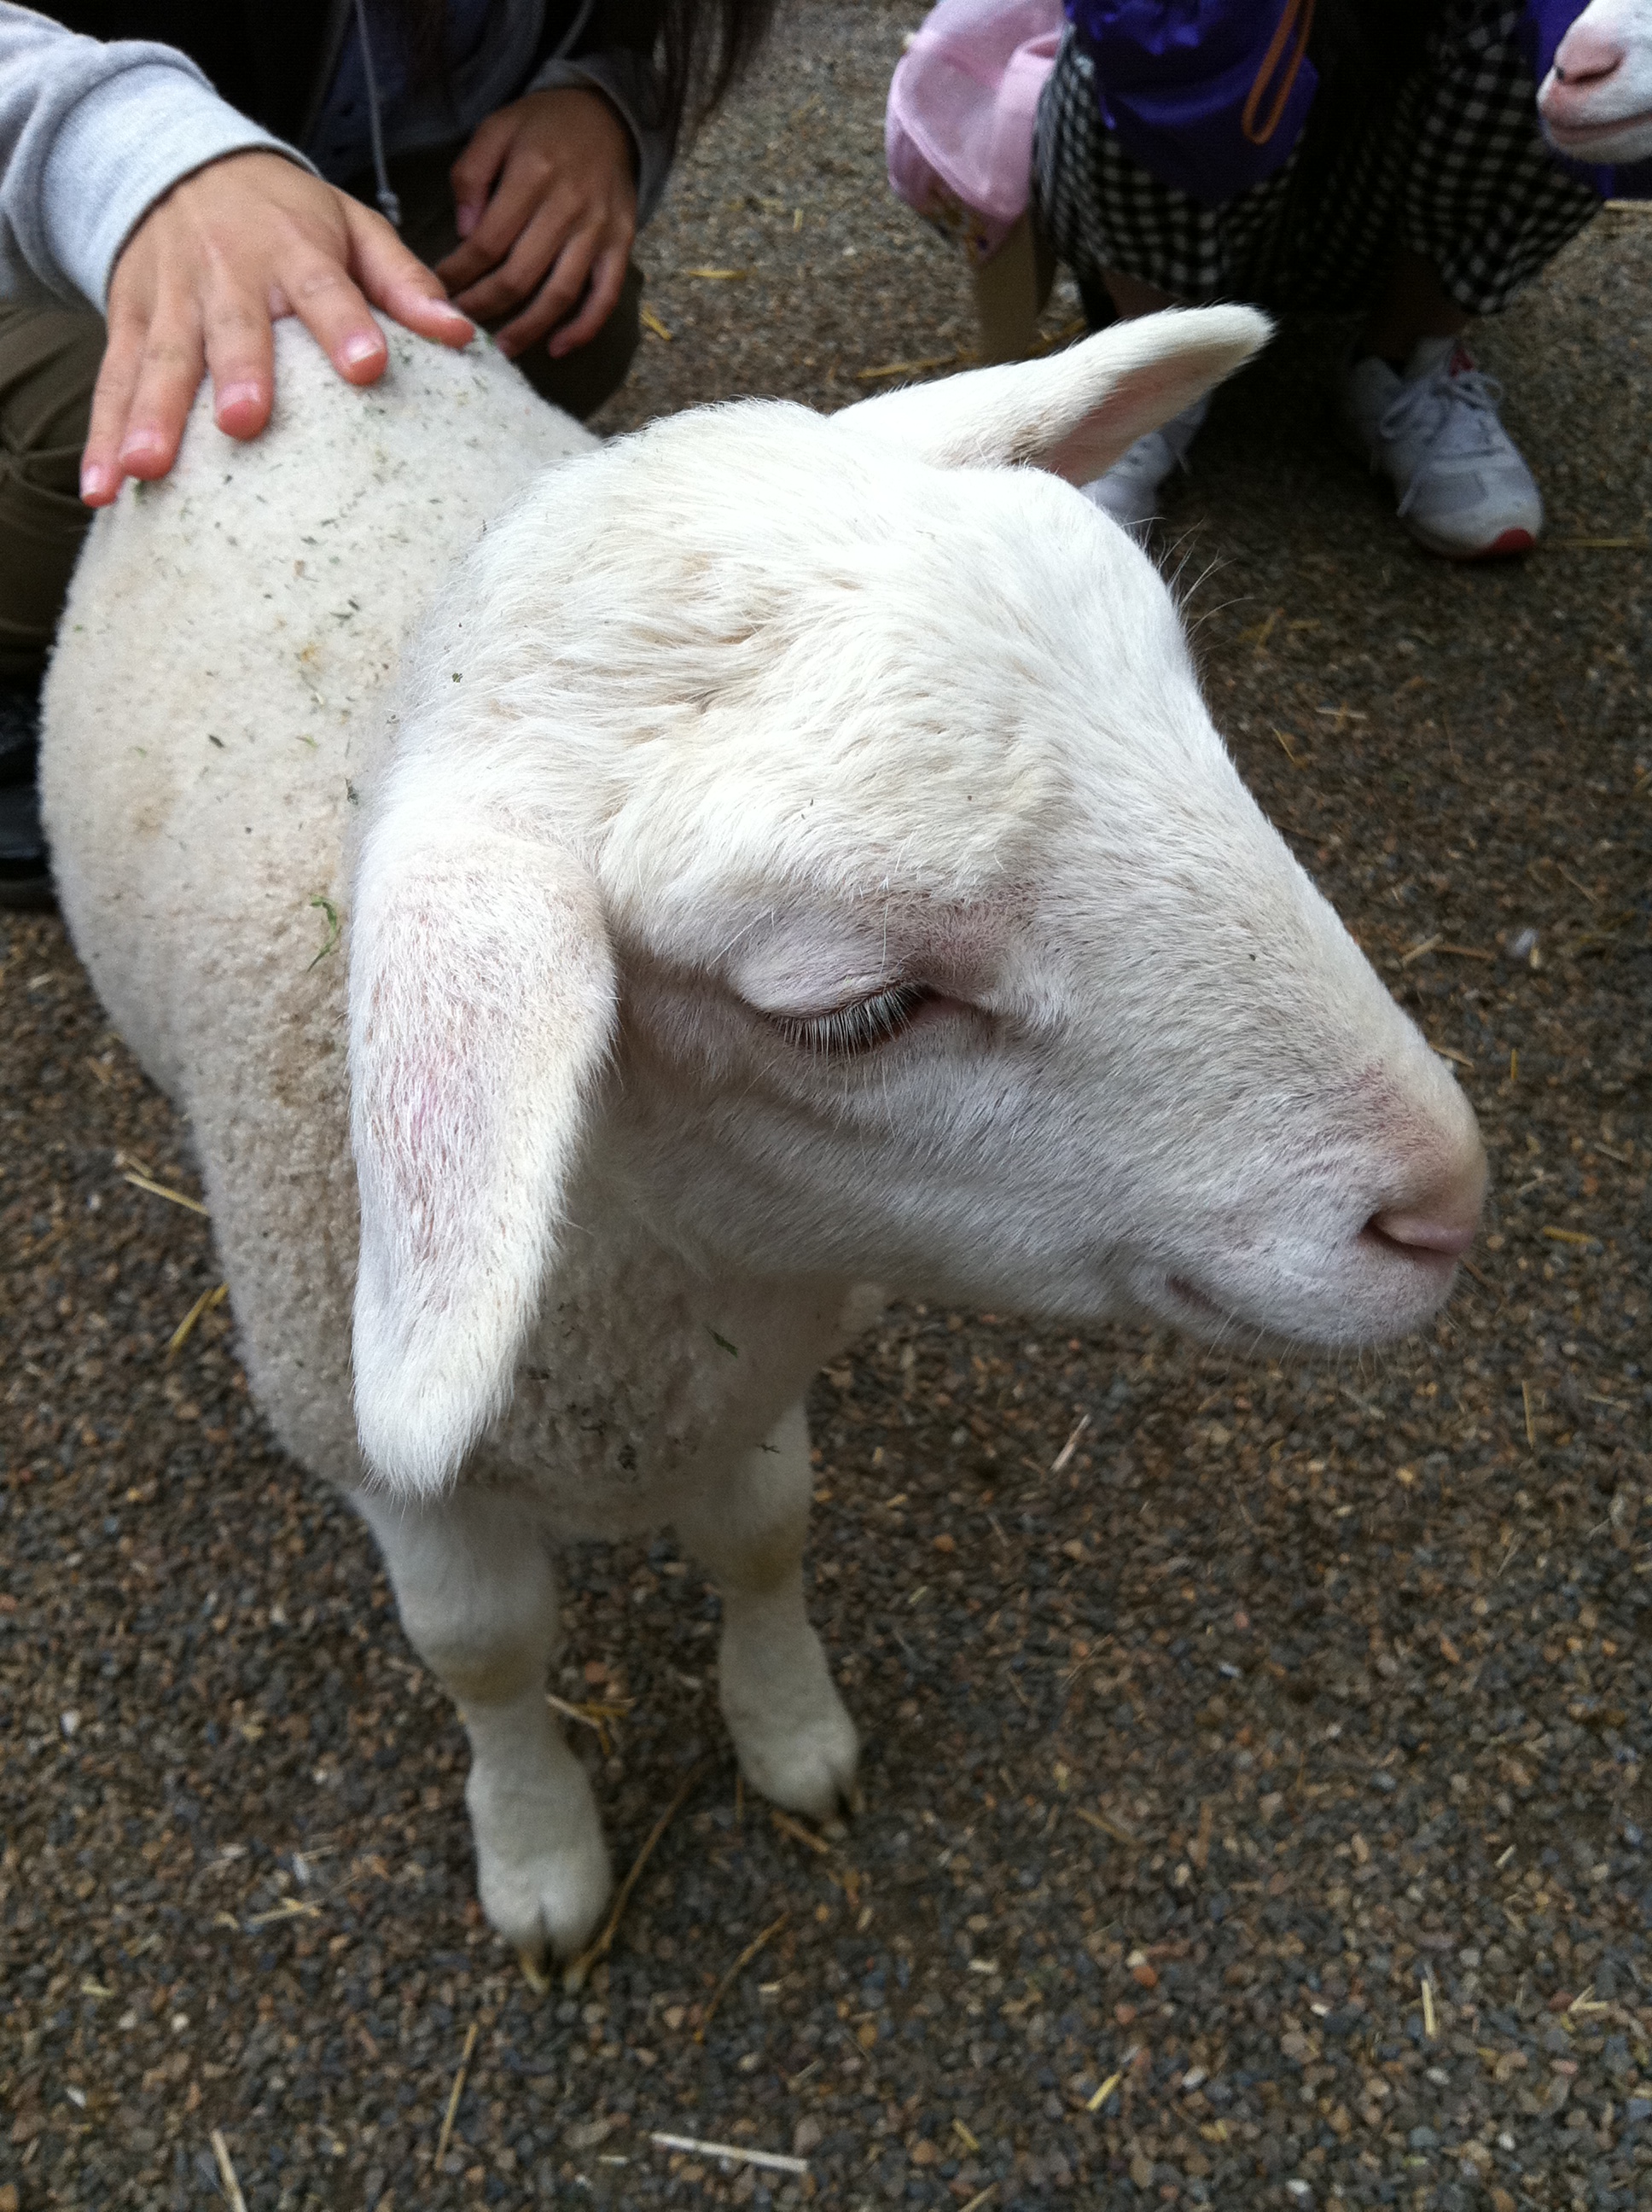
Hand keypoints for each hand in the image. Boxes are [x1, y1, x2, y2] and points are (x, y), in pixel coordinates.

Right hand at [83, 150, 474, 506]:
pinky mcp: (129, 321)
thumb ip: (403, 282)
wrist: (182, 163)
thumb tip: (465, 334)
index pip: (324, 288)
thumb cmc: (287, 215)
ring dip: (153, 415)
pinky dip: (103, 433)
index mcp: (295, 251)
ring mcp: (172, 300)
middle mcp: (229, 275)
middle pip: (233, 328)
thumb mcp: (352, 227)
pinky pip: (113, 380)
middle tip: (243, 422)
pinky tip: (101, 486)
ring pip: (162, 361)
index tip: (367, 367)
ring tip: (148, 467)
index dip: (344, 325)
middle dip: (236, 372)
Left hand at [436, 87, 636, 360]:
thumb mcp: (496, 129)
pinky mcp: (620, 246)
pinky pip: (604, 297)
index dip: (460, 272)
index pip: (487, 242)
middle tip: (461, 319)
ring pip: (559, 295)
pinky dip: (582, 329)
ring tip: (501, 347)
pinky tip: (556, 349)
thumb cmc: (543, 127)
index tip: (439, 287)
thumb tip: (465, 234)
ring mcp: (598, 231)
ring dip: (527, 328)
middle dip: (484, 305)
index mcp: (532, 175)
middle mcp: (568, 207)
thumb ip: (472, 175)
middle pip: (519, 275)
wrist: (606, 115)